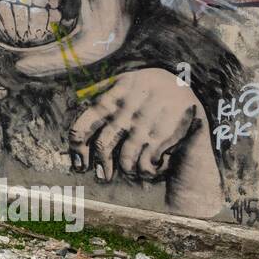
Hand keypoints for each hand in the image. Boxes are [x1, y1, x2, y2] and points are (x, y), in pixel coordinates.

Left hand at [67, 67, 201, 181]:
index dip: (77, 150)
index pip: (82, 127)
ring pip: (125, 160)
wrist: (182, 85)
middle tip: (103, 177)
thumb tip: (77, 105)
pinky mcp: (162, 134)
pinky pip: (147, 163)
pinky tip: (151, 167)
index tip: (80, 165)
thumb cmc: (145, 88)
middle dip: (102, 167)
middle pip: (102, 147)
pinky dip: (146, 171)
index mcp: (108, 99)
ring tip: (131, 171)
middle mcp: (123, 111)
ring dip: (127, 170)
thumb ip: (99, 93)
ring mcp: (144, 123)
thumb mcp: (122, 82)